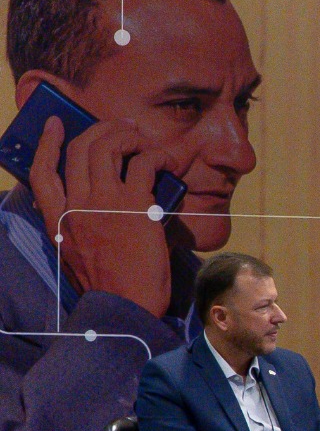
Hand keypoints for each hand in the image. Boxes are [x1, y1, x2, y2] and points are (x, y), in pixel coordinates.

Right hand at [29, 114, 175, 317]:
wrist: (125, 306)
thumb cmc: (108, 287)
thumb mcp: (73, 255)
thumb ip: (73, 228)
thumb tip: (88, 208)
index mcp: (57, 219)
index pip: (40, 172)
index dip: (47, 143)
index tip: (55, 124)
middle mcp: (76, 205)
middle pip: (79, 149)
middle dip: (101, 129)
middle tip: (121, 128)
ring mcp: (104, 202)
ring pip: (107, 147)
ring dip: (127, 136)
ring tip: (143, 140)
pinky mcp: (136, 204)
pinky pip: (144, 163)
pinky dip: (157, 155)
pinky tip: (167, 161)